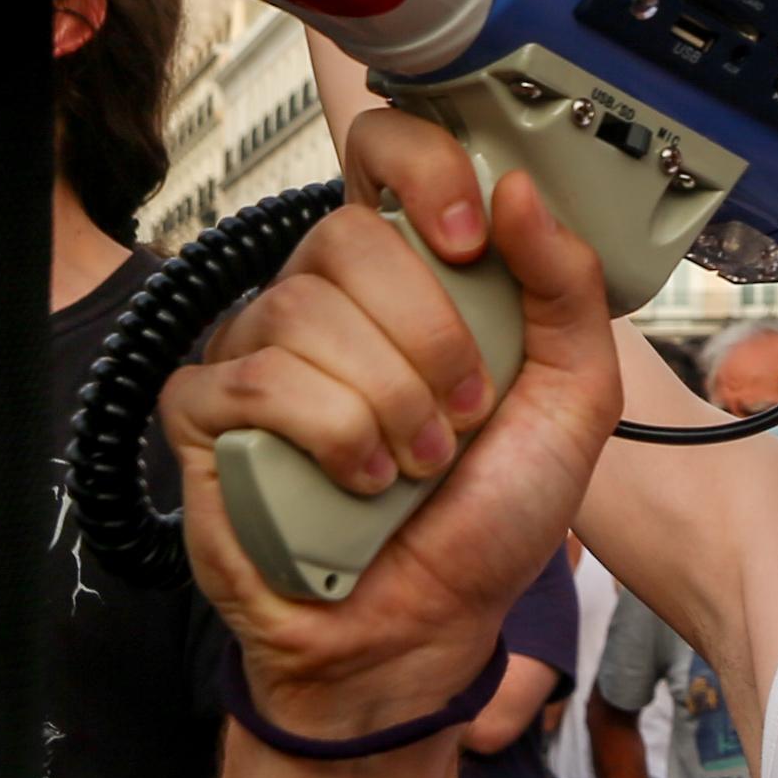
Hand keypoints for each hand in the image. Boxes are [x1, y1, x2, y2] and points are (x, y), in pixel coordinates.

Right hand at [162, 105, 621, 741]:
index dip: (422, 167)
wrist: (430, 627)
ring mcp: (256, 349)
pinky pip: (255, 380)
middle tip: (463, 414)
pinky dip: (330, 437)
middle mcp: (326, 297)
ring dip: (389, 403)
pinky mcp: (205, 414)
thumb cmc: (489, 514)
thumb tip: (517, 190)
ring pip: (304, 312)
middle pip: (349, 235)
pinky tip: (361, 484)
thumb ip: (565, 288)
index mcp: (409, 274)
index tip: (468, 236)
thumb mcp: (571, 398)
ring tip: (417, 465)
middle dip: (430, 336)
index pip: (383, 150)